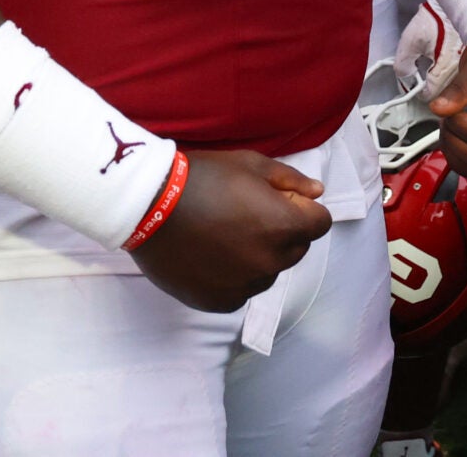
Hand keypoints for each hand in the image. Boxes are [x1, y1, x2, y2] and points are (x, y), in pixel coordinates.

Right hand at [133, 150, 333, 312]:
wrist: (148, 204)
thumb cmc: (203, 177)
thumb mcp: (250, 164)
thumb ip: (290, 180)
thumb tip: (318, 194)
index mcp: (284, 226)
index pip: (319, 224)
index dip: (301, 209)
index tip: (277, 200)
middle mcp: (270, 261)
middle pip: (295, 249)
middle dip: (282, 232)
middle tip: (247, 214)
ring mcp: (245, 286)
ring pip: (268, 271)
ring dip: (259, 256)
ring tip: (225, 235)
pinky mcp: (220, 301)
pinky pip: (242, 290)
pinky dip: (234, 276)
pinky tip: (211, 255)